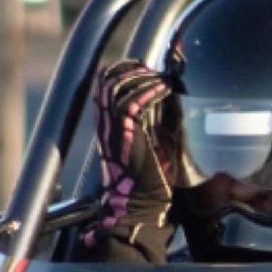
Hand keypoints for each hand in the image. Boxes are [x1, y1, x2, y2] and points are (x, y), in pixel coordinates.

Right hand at [84, 61, 173, 262]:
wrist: (140, 204)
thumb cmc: (148, 179)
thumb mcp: (148, 143)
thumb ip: (151, 122)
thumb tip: (168, 102)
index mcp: (108, 125)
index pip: (104, 85)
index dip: (121, 70)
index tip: (142, 67)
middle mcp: (106, 124)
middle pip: (107, 80)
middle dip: (131, 70)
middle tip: (152, 72)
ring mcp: (114, 128)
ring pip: (118, 87)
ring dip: (143, 79)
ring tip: (161, 81)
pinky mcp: (127, 134)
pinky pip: (133, 103)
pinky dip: (150, 92)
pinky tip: (164, 91)